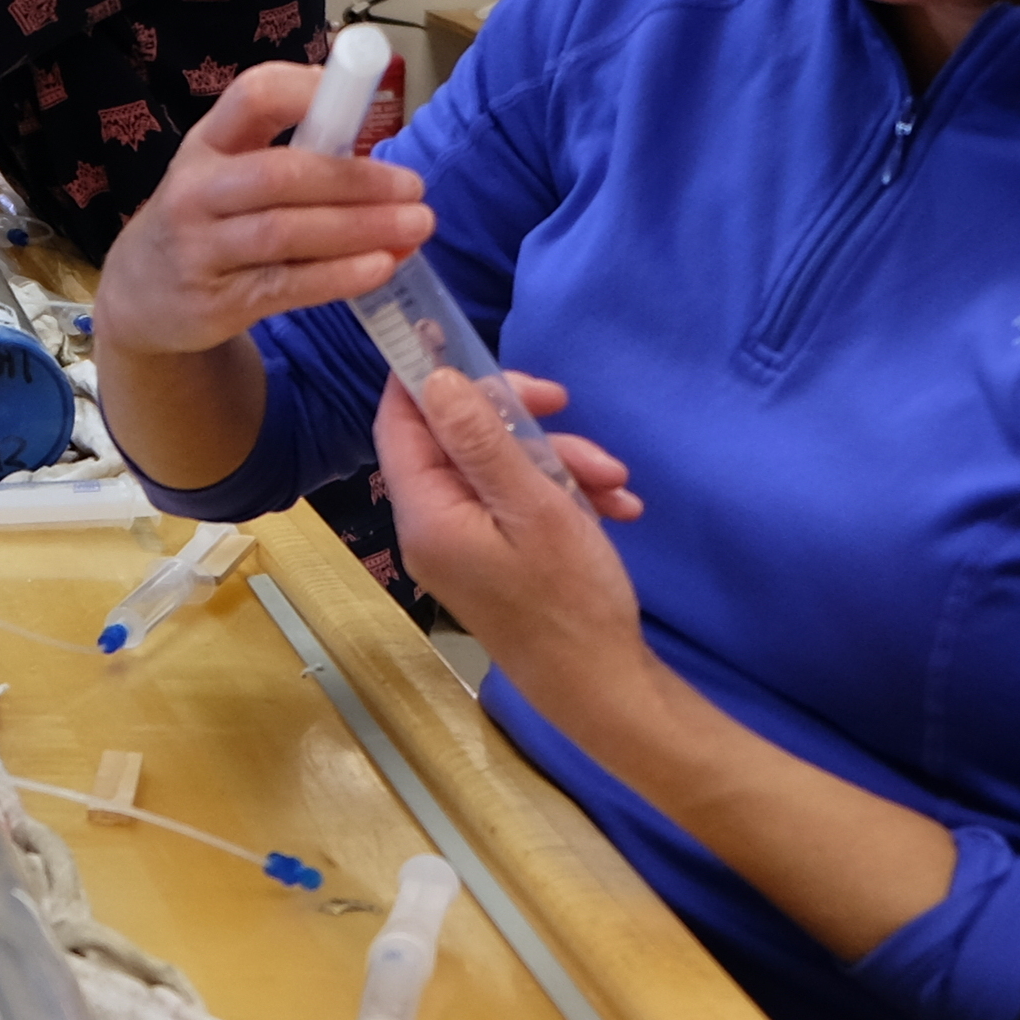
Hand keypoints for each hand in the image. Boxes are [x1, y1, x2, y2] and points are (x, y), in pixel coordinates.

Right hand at [92, 59, 434, 356]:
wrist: (140, 298)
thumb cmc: (204, 221)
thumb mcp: (221, 172)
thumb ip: (285, 153)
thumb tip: (376, 143)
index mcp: (204, 144)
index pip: (251, 97)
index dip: (305, 89)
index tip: (360, 94)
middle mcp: (195, 191)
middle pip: (281, 174)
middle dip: (355, 179)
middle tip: (414, 186)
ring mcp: (201, 249)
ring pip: (288, 232)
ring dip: (361, 228)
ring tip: (416, 226)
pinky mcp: (216, 302)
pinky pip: (288, 285)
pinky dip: (340, 276)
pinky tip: (381, 267)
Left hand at [375, 368, 959, 962]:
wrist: (604, 687)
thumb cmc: (570, 598)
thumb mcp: (535, 506)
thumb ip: (484, 442)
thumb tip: (437, 380)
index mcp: (427, 513)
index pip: (400, 424)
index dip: (421, 375)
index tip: (450, 332)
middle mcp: (433, 526)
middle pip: (457, 439)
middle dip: (519, 418)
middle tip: (563, 401)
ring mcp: (465, 544)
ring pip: (501, 468)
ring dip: (559, 459)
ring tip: (615, 480)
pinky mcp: (497, 557)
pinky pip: (521, 502)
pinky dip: (568, 494)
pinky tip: (619, 507)